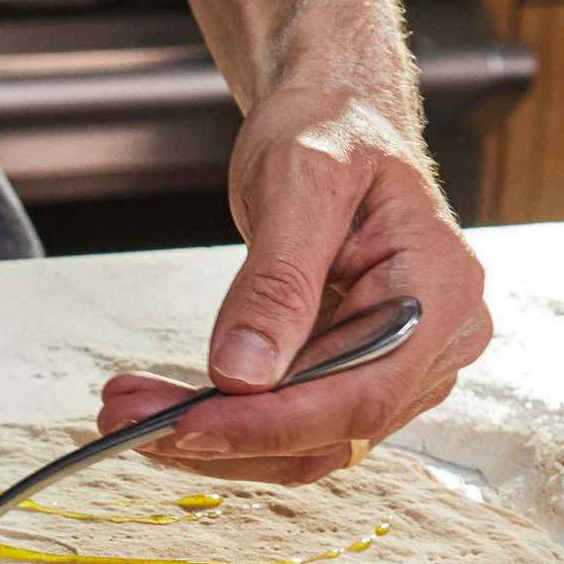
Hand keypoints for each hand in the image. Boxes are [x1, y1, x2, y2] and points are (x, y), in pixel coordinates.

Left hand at [96, 88, 492, 483]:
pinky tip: (166, 406)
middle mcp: (434, 345)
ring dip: (212, 438)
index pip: (360, 395)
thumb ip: (275, 283)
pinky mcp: (355, 375)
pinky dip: (226, 421)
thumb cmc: (331, 132)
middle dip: (223, 435)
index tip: (188, 428)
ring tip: (127, 412)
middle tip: (124, 421)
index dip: (272, 423)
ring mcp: (399, 367)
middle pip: (328, 431)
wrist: (337, 121)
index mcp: (440, 291)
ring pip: (304, 442)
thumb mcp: (299, 183)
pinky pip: (292, 422)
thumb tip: (242, 375)